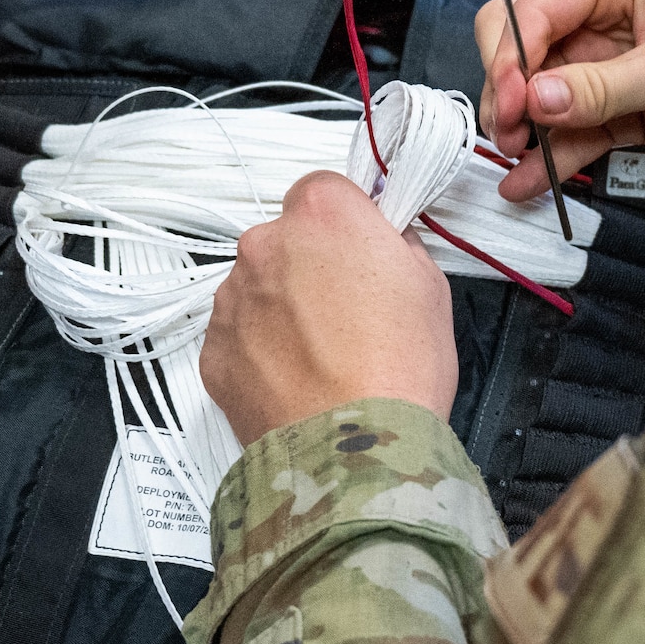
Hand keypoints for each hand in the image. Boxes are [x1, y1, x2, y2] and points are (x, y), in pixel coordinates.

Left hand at [202, 172, 458, 444]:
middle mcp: (265, 246)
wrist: (352, 453)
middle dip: (309, 266)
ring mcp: (232, 299)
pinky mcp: (214, 350)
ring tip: (324, 356)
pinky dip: (262, 351)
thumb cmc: (399, 371)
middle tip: (348, 313)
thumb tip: (380, 241)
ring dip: (283, 309)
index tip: (360, 251)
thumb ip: (396, 246)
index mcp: (322, 217)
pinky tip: (299, 379)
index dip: (345, 222)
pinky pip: (239, 335)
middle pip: (284, 239)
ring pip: (258, 287)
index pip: (323, 190)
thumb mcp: (430, 287)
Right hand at [477, 0, 644, 201]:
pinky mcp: (620, 108)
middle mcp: (601, 12)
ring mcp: (608, 63)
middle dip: (510, 92)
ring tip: (516, 167)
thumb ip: (600, 88)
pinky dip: (550, 157)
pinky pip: (571, 131)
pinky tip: (528, 184)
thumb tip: (534, 101)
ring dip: (525, 132)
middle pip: (523, 46)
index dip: (511, 58)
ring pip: (541, 96)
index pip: (533, 8)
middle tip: (513, 135)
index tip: (511, 106)